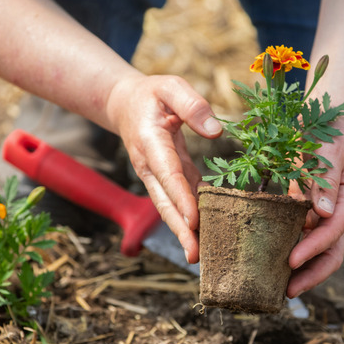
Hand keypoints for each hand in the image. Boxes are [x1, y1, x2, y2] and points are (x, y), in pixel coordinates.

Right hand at [107, 74, 222, 263]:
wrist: (126, 104)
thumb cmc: (152, 95)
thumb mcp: (171, 87)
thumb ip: (192, 105)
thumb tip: (216, 132)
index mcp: (151, 143)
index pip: (168, 175)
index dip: (181, 199)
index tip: (194, 221)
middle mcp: (151, 166)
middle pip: (165, 203)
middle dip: (180, 230)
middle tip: (196, 255)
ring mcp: (158, 176)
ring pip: (171, 208)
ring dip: (185, 232)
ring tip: (202, 256)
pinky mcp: (170, 178)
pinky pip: (182, 200)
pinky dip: (194, 219)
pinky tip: (210, 235)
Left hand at [286, 111, 343, 297]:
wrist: (332, 116)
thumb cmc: (332, 128)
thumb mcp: (331, 148)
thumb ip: (327, 179)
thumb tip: (324, 214)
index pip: (333, 232)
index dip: (313, 249)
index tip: (291, 261)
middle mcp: (339, 210)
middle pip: (331, 251)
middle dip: (311, 274)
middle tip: (287, 291)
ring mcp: (325, 212)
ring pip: (317, 249)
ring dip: (302, 268)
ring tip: (278, 285)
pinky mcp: (309, 208)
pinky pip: (302, 234)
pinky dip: (289, 247)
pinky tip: (269, 258)